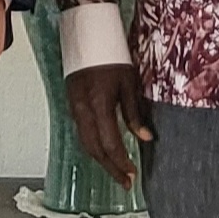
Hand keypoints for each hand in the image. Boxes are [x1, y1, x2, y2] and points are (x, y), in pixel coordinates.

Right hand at [65, 63, 154, 186]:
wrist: (87, 36)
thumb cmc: (111, 55)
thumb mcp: (129, 83)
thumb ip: (135, 114)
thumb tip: (145, 138)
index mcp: (99, 105)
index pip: (110, 144)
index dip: (121, 162)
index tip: (132, 174)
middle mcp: (83, 110)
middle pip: (94, 149)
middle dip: (110, 167)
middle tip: (125, 181)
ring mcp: (75, 107)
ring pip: (86, 142)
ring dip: (101, 159)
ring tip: (117, 170)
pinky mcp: (73, 104)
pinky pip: (82, 131)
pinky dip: (93, 146)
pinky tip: (104, 150)